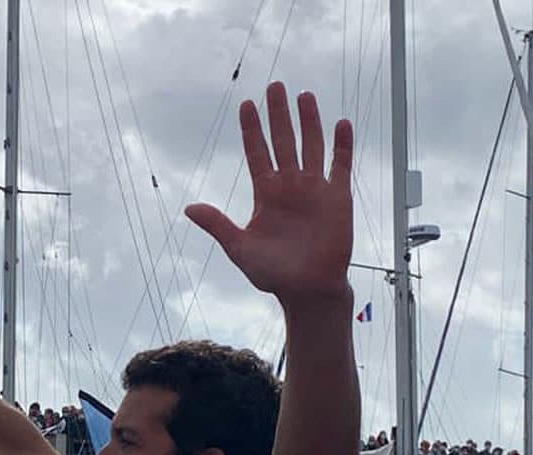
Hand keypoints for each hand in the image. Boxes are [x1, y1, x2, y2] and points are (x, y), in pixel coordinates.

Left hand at [186, 83, 353, 305]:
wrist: (308, 289)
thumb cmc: (273, 274)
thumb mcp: (239, 248)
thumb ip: (218, 225)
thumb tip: (189, 208)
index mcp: (265, 193)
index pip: (256, 152)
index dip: (251, 129)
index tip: (246, 104)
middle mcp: (289, 185)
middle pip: (282, 141)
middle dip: (278, 114)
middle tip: (275, 86)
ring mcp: (314, 189)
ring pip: (311, 146)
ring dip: (309, 121)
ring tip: (305, 96)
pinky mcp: (337, 197)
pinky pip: (341, 165)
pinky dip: (342, 145)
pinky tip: (342, 123)